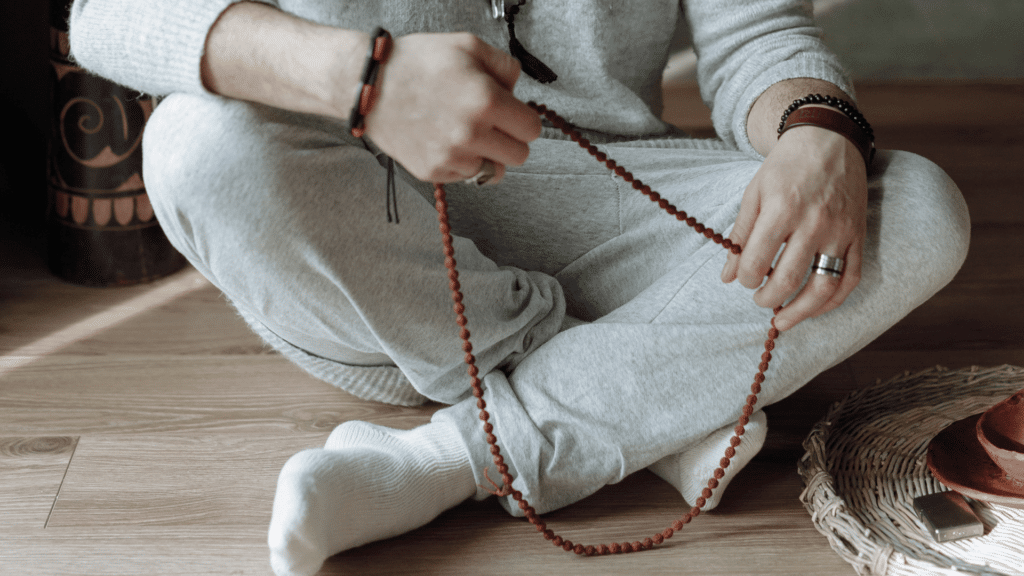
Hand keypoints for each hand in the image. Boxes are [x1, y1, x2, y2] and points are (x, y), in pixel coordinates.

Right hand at [362, 33, 542, 183]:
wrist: (369, 86)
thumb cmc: (419, 62)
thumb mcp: (467, 45)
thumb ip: (505, 66)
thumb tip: (517, 89)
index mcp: (486, 101)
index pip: (532, 129)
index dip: (522, 118)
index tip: (509, 112)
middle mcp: (471, 134)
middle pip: (519, 155)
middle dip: (510, 138)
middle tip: (490, 124)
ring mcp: (451, 158)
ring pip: (495, 171)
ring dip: (488, 154)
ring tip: (466, 133)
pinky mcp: (433, 172)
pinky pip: (466, 176)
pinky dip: (462, 162)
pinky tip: (445, 139)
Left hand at [720, 123, 867, 330]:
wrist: (829, 141)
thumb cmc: (785, 168)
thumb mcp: (754, 194)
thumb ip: (740, 235)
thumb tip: (726, 277)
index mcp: (782, 209)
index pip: (758, 259)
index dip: (745, 277)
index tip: (743, 278)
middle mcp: (814, 222)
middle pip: (788, 278)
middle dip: (768, 298)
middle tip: (759, 300)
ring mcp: (841, 231)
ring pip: (823, 286)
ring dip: (800, 311)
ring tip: (782, 321)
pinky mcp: (859, 236)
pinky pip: (851, 278)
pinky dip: (833, 301)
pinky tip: (814, 309)